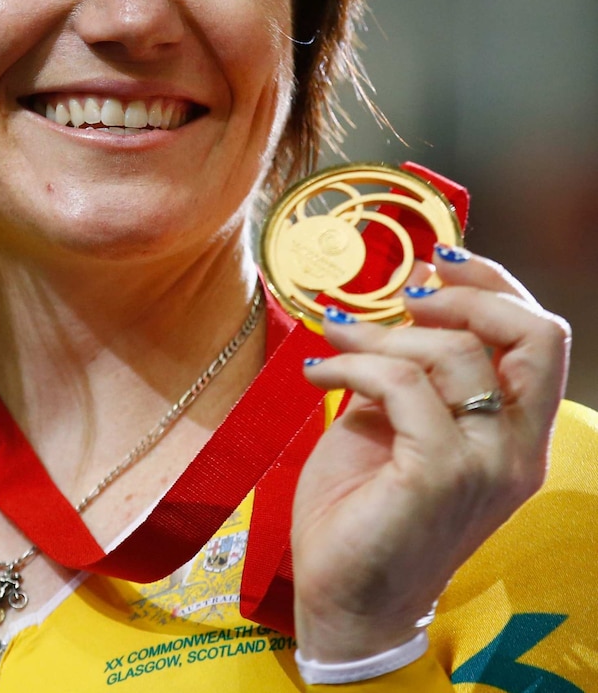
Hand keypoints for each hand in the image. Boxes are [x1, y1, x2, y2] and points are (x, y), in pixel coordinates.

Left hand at [291, 245, 569, 662]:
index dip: (495, 284)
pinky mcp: (440, 474)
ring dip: (379, 333)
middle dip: (468, 295)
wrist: (346, 597)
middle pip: (534, 334)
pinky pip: (401, 384)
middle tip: (404, 296)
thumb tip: (401, 300)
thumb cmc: (367, 506)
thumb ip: (415, 369)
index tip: (440, 262)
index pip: (541, 337)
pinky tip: (317, 372)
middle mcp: (518, 449)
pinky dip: (352, 363)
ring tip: (333, 337)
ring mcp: (486, 464)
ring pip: (451, 352)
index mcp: (515, 433)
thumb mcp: (397, 421)